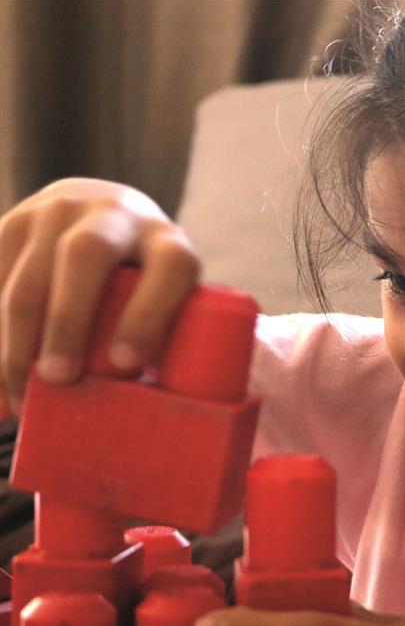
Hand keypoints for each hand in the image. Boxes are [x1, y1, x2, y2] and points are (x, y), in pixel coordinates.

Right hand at [0, 178, 200, 415]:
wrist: (104, 211)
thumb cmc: (144, 280)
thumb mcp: (166, 298)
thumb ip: (169, 337)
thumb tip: (147, 414)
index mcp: (165, 240)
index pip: (168, 268)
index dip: (148, 315)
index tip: (126, 364)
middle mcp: (113, 214)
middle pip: (85, 257)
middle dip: (67, 322)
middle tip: (58, 379)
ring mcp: (57, 211)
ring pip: (27, 277)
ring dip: (16, 343)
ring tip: (18, 398)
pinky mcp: (12, 222)